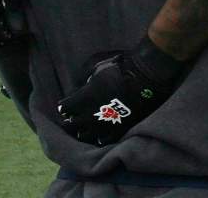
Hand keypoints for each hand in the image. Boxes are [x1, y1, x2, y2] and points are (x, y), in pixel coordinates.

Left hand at [57, 36, 183, 145]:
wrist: (143, 81)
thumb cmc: (119, 70)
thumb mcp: (98, 68)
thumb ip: (86, 78)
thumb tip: (83, 84)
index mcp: (82, 99)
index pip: (65, 107)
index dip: (64, 106)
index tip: (64, 105)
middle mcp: (88, 115)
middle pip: (71, 124)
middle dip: (69, 121)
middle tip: (70, 119)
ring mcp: (102, 125)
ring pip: (84, 135)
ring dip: (82, 131)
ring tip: (81, 130)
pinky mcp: (116, 131)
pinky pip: (103, 140)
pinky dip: (99, 138)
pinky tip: (98, 138)